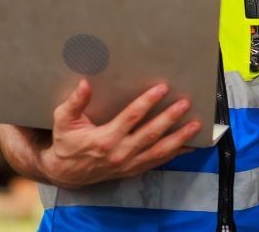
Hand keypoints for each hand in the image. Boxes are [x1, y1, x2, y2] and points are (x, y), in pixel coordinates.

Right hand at [35, 80, 200, 188]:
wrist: (66, 173)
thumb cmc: (66, 143)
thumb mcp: (64, 120)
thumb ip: (75, 102)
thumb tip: (85, 84)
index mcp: (105, 139)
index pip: (131, 117)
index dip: (147, 102)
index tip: (162, 89)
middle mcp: (120, 153)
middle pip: (151, 133)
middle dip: (170, 118)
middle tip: (185, 104)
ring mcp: (128, 164)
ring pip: (159, 151)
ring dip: (179, 138)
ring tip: (195, 125)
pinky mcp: (133, 170)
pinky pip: (157, 162)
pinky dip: (174, 154)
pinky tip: (188, 146)